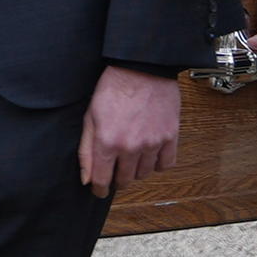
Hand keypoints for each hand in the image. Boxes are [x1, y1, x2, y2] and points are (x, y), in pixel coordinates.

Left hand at [81, 66, 182, 195]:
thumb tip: (86, 179)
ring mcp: (152, 143)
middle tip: (115, 167)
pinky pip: (166, 164)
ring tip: (132, 155)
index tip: (99, 189)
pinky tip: (150, 153)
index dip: (99, 189)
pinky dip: (157, 163)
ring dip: (136, 169)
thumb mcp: (90, 117)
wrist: (141, 67)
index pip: (102, 181)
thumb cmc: (113, 88)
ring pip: (144, 174)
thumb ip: (86, 150)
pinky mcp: (170, 136)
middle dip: (117, 178)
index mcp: (107, 142)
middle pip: (125, 180)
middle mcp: (131, 147)